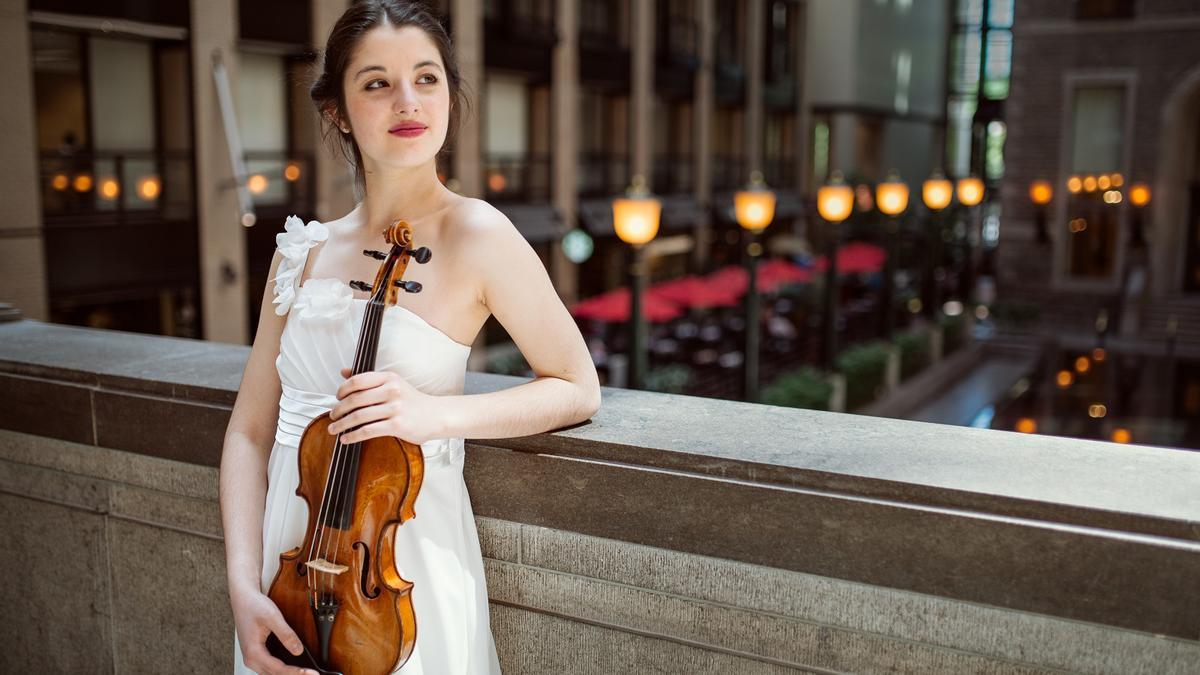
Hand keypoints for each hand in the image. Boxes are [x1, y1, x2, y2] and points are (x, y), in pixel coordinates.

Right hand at [231, 589, 316, 674]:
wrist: (243, 599)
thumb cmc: (254, 606)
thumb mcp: (272, 617)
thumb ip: (286, 634)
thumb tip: (298, 651)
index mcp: (253, 652)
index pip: (278, 669)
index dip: (296, 672)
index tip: (311, 673)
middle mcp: (250, 659)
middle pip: (275, 674)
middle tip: (313, 674)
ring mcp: (252, 658)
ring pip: (272, 673)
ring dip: (288, 674)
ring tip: (305, 672)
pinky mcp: (256, 654)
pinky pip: (269, 668)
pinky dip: (282, 670)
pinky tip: (294, 667)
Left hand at [327, 367, 444, 444]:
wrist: (436, 415)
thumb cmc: (413, 401)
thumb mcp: (393, 383)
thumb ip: (369, 379)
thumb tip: (344, 372)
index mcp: (389, 378)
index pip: (357, 381)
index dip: (342, 390)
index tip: (337, 398)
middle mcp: (392, 390)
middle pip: (355, 400)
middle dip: (338, 410)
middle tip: (332, 417)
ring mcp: (395, 408)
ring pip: (359, 416)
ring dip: (342, 425)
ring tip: (334, 429)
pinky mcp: (397, 425)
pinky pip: (368, 431)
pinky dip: (353, 436)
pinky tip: (346, 439)